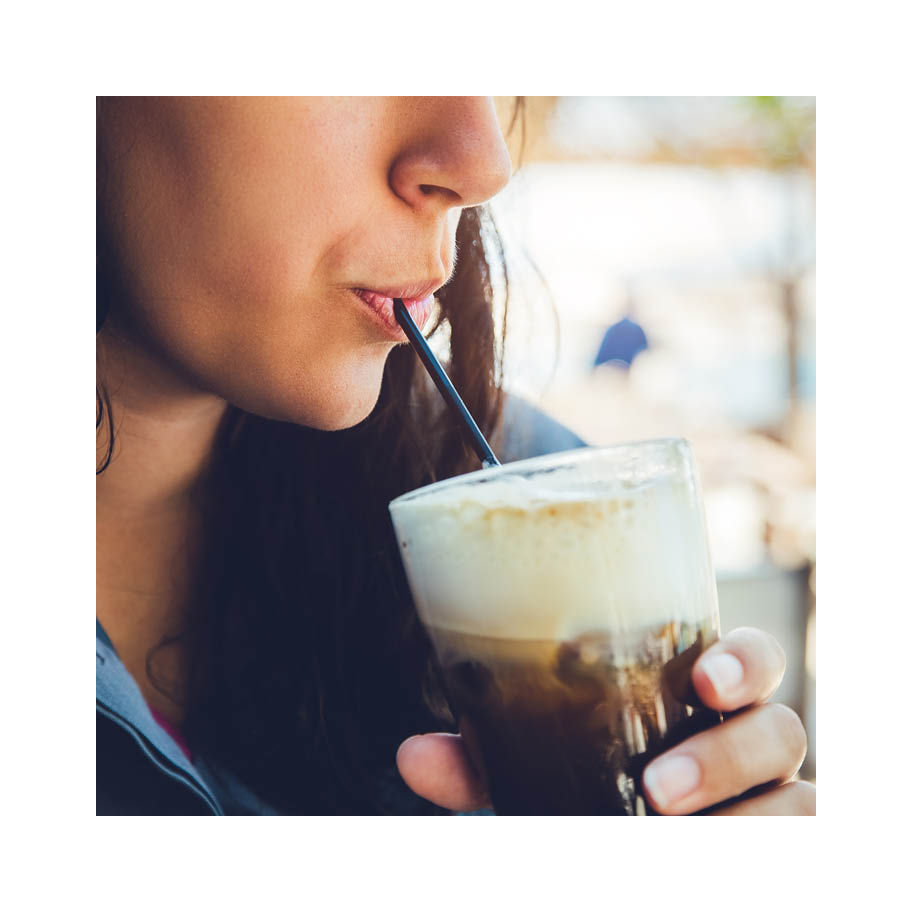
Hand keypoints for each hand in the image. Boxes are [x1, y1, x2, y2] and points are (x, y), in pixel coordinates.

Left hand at [396, 626, 814, 814]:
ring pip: (800, 802)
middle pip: (781, 730)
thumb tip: (412, 756)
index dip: (744, 662)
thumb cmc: (591, 784)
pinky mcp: (783, 844)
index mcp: (698, 698)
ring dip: (743, 822)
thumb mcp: (537, 769)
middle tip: (659, 789)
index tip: (706, 680)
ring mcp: (774, 800)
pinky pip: (797, 848)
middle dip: (729, 756)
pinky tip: (696, 861)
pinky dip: (758, 851)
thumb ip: (487, 761)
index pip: (750, 660)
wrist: (623, 831)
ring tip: (670, 838)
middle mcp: (748, 743)